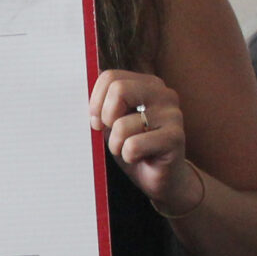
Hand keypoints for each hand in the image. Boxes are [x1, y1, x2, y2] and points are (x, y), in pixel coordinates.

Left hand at [90, 68, 200, 214]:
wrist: (162, 178)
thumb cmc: (133, 146)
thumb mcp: (112, 121)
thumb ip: (101, 102)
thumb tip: (81, 82)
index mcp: (147, 84)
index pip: (109, 77)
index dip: (95, 101)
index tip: (97, 120)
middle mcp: (163, 94)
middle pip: (118, 89)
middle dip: (105, 117)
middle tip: (110, 133)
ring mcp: (172, 114)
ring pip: (122, 124)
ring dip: (116, 144)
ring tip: (128, 149)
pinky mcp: (175, 138)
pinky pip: (133, 146)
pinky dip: (128, 156)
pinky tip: (140, 158)